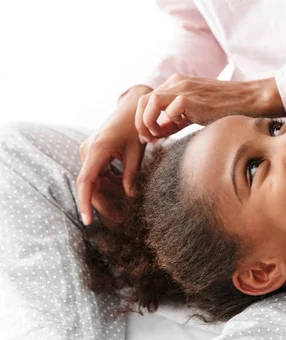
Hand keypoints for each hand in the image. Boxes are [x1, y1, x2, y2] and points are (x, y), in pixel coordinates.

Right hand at [76, 85, 150, 225]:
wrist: (132, 108)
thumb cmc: (136, 128)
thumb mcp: (137, 152)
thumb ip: (131, 174)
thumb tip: (130, 196)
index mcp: (98, 150)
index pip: (86, 182)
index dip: (85, 203)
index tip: (88, 221)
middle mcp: (88, 151)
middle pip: (90, 186)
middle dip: (102, 204)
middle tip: (120, 218)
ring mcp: (88, 152)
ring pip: (93, 182)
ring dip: (107, 194)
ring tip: (124, 206)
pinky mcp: (93, 154)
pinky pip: (97, 175)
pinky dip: (109, 183)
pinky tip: (123, 187)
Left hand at [135, 74, 283, 143]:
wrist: (249, 100)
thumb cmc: (226, 108)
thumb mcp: (195, 112)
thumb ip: (176, 120)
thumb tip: (159, 132)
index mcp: (176, 84)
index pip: (147, 99)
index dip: (143, 119)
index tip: (151, 137)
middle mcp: (176, 83)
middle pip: (142, 100)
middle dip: (141, 123)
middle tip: (149, 140)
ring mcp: (183, 88)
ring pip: (149, 102)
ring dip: (148, 122)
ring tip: (158, 137)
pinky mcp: (192, 98)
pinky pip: (167, 109)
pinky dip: (167, 122)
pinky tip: (177, 130)